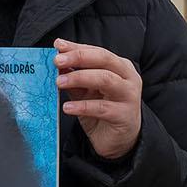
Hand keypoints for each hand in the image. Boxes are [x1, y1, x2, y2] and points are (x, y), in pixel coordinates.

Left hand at [55, 38, 141, 160]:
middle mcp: (128, 77)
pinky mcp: (124, 115)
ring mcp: (129, 96)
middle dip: (79, 57)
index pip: (97, 51)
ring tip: (59, 82)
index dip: (76, 48)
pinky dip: (82, 106)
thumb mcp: (86, 90)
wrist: (119, 139)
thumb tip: (57, 62)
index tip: (57, 46)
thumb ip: (75, 75)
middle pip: (104, 59)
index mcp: (120, 66)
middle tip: (57, 61)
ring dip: (79, 78)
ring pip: (105, 79)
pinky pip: (102, 107)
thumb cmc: (103, 109)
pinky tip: (68, 107)